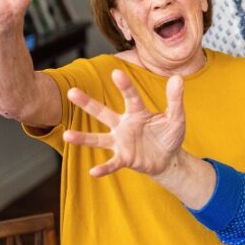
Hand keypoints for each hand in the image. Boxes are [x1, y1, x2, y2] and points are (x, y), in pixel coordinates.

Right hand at [63, 69, 185, 177]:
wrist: (169, 159)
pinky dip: (104, 168)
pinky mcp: (124, 158)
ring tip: (67, 136)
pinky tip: (94, 171)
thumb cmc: (169, 134)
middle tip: (71, 91)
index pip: (131, 97)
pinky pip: (112, 163)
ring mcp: (121, 142)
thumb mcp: (176, 117)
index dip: (125, 86)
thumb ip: (175, 99)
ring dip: (83, 138)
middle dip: (87, 103)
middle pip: (103, 112)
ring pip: (98, 139)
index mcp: (137, 112)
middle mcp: (124, 125)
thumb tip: (177, 77)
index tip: (116, 72)